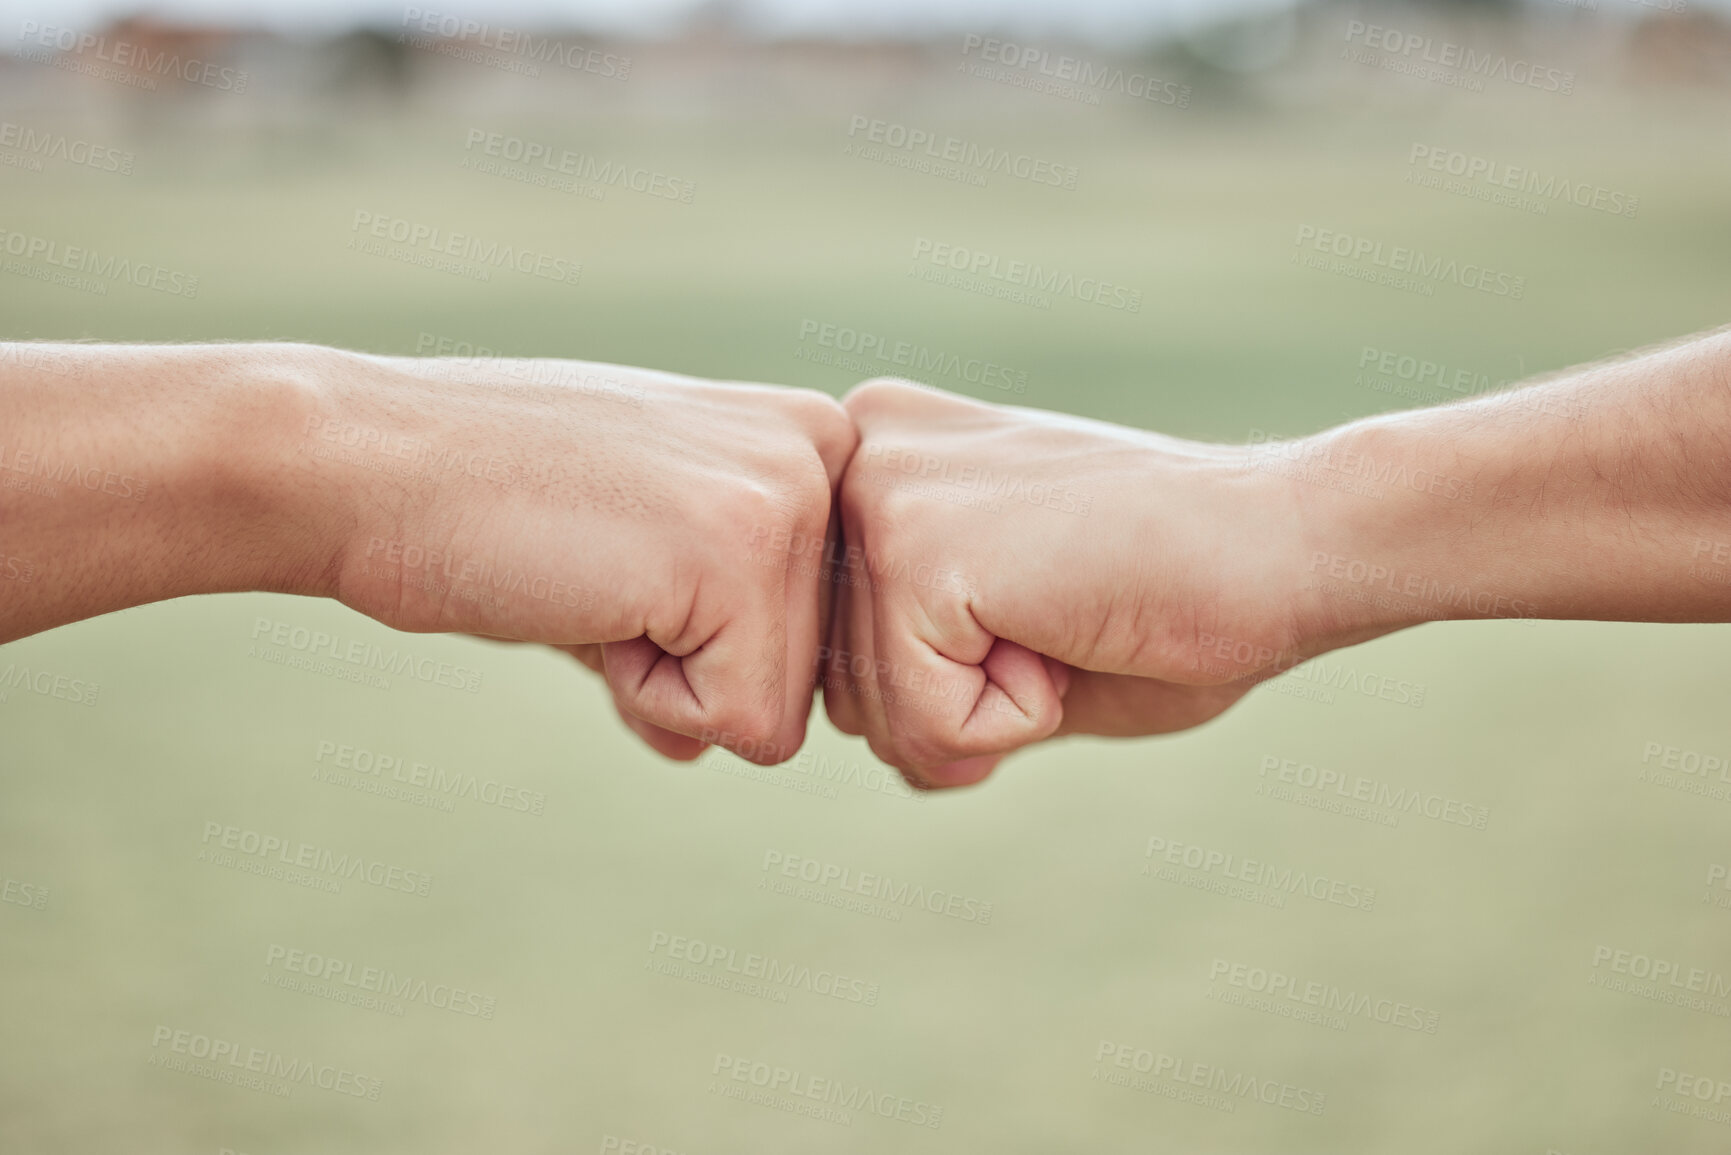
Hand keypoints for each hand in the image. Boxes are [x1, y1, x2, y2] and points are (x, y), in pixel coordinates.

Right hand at [307, 350, 855, 763]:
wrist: (363, 465)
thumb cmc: (485, 507)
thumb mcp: (635, 550)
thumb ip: (706, 632)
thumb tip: (735, 737)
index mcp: (807, 434)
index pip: (813, 627)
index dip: (701, 635)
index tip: (613, 548)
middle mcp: (822, 450)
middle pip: (808, 673)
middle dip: (687, 663)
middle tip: (593, 563)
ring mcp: (790, 497)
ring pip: (779, 708)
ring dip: (663, 679)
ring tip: (589, 572)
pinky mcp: (744, 555)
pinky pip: (742, 724)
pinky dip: (644, 697)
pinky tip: (586, 595)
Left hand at [823, 379, 1330, 787]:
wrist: (1288, 545)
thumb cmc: (1168, 598)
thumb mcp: (1006, 636)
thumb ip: (910, 666)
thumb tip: (846, 729)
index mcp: (876, 456)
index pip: (843, 653)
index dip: (956, 680)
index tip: (1050, 601)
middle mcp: (858, 453)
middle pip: (844, 692)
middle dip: (964, 702)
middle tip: (1065, 614)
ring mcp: (880, 495)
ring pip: (878, 719)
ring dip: (993, 711)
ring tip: (1070, 614)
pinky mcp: (915, 552)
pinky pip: (925, 727)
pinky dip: (1015, 720)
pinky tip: (1074, 628)